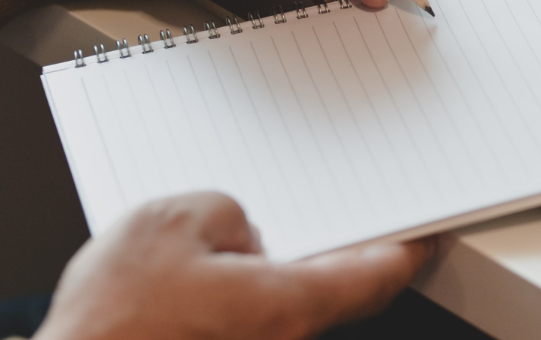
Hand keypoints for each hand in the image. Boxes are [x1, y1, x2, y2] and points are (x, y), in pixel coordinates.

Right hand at [33, 193, 433, 339]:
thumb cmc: (110, 324)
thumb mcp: (169, 223)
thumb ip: (226, 213)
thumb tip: (238, 235)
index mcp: (285, 303)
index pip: (376, 276)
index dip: (409, 251)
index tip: (429, 237)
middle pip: (333, 297)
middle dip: (332, 259)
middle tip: (331, 229)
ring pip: (285, 314)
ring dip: (273, 282)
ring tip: (232, 251)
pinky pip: (248, 327)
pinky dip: (239, 303)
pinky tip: (198, 286)